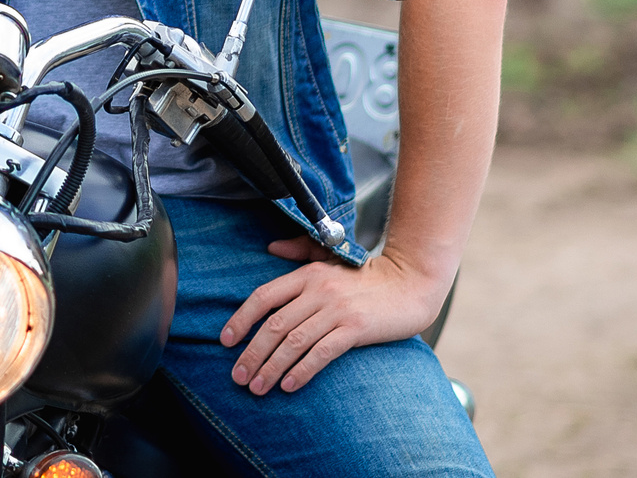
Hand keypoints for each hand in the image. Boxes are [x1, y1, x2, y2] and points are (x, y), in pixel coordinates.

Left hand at [218, 239, 450, 394]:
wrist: (411, 283)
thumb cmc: (367, 276)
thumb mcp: (330, 259)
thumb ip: (299, 252)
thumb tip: (271, 248)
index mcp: (306, 275)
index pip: (263, 297)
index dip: (241, 320)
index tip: (226, 342)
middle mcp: (317, 291)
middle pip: (274, 325)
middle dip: (252, 354)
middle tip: (238, 377)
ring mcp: (337, 310)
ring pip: (294, 342)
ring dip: (271, 367)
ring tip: (257, 387)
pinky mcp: (356, 329)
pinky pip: (322, 352)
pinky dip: (302, 370)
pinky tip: (288, 385)